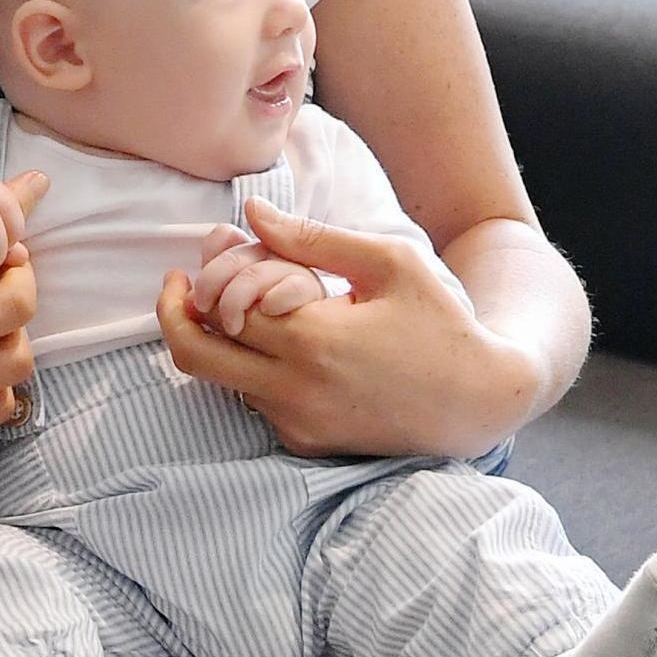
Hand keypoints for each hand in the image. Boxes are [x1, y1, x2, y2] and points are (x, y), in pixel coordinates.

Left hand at [157, 197, 535, 457]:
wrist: (481, 400)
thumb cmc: (440, 321)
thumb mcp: (389, 262)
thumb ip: (313, 238)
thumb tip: (250, 212)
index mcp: (313, 340)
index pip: (220, 306)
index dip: (206, 275)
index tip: (210, 251)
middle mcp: (296, 391)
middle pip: (195, 355)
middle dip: (175, 316)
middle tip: (180, 287)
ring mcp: (299, 423)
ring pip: (224, 379)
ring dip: (221, 341)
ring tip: (251, 305)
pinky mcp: (308, 443)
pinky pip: (255, 402)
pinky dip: (252, 370)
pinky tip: (283, 342)